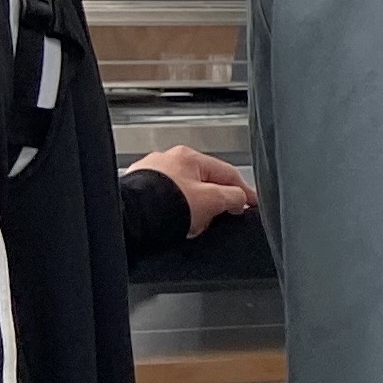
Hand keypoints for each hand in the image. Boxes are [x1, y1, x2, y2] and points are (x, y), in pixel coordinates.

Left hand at [128, 145, 253, 233]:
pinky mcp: (139, 192)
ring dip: (192, 211)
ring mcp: (151, 175)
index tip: (250, 203)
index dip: (243, 191)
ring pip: (184, 194)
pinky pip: (165, 202)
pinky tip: (172, 225)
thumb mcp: (213, 200)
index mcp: (188, 156)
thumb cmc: (165, 205)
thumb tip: (240, 198)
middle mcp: (167, 160)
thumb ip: (234, 196)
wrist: (132, 219)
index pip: (226, 172)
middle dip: (213, 204)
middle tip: (216, 219)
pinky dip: (172, 214)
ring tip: (189, 226)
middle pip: (204, 183)